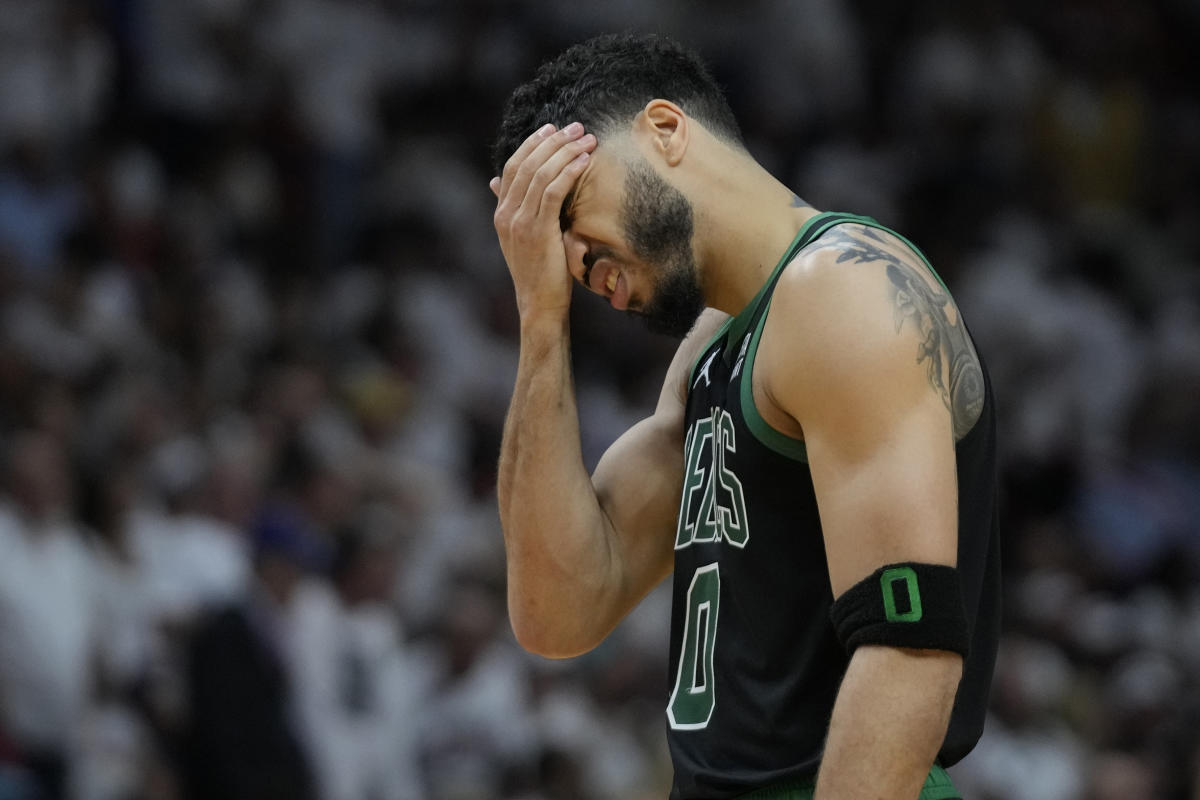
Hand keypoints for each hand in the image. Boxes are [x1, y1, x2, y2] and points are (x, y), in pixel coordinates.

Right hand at [490, 122, 596, 321]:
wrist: (539, 303)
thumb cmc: (539, 272)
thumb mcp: (524, 238)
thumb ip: (517, 210)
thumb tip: (498, 184)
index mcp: (501, 214)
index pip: (513, 167)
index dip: (532, 144)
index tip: (552, 129)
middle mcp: (506, 214)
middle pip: (526, 165)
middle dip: (553, 141)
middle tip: (576, 127)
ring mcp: (520, 222)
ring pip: (541, 174)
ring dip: (566, 152)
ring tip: (587, 140)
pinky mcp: (538, 231)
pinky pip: (553, 192)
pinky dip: (569, 172)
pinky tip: (584, 162)